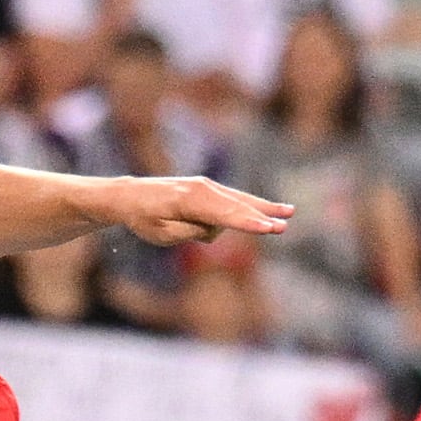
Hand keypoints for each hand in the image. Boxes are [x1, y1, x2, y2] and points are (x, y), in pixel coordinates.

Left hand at [114, 176, 293, 246]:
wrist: (132, 195)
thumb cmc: (144, 218)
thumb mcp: (162, 233)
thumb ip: (190, 231)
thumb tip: (215, 229)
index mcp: (188, 201)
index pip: (224, 215)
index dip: (248, 224)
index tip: (267, 228)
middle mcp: (201, 189)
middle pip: (236, 207)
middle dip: (260, 218)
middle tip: (281, 228)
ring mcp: (207, 186)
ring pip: (240, 200)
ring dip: (264, 208)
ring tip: (289, 213)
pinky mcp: (209, 189)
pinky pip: (234, 198)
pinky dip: (253, 204)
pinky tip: (274, 209)